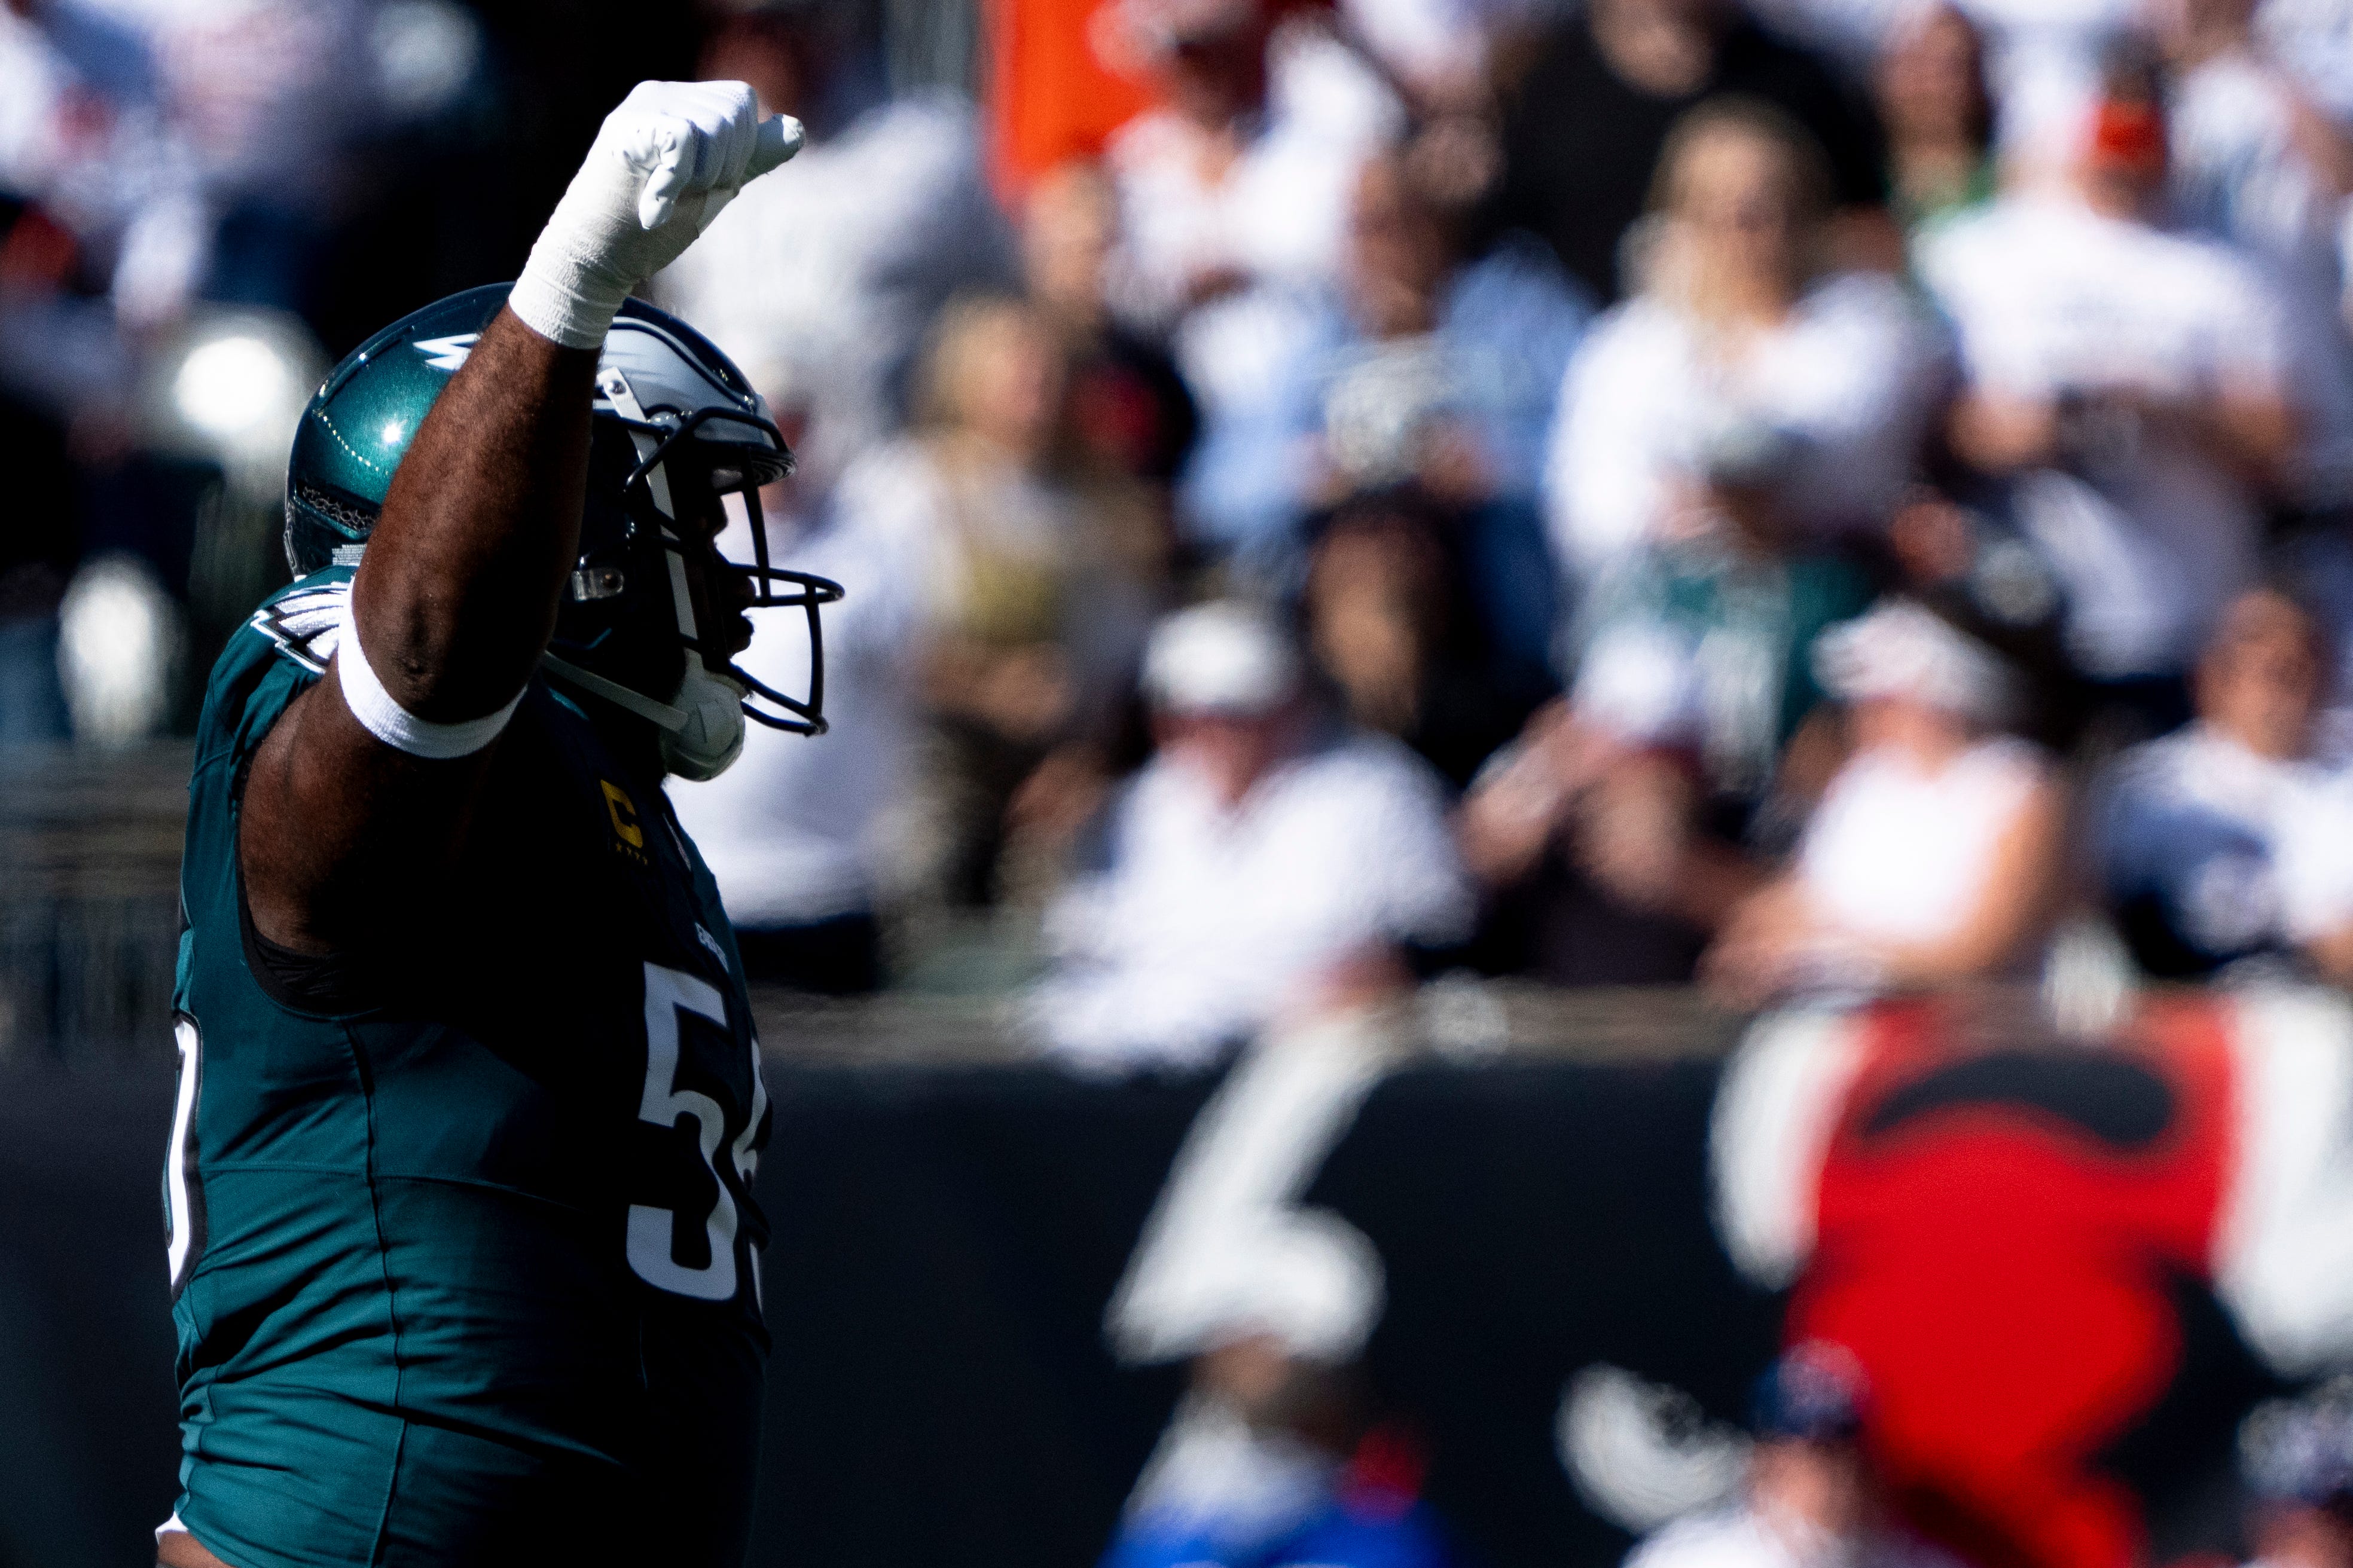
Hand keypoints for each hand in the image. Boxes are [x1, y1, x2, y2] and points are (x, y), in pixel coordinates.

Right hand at [510, 80, 802, 349]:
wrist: (598, 256)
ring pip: (715, 126)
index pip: (742, 101)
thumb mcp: (713, 186)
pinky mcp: (626, 125)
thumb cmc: (654, 225)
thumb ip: (752, 158)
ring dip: (702, 177)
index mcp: (682, 103)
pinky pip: (684, 140)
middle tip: (684, 193)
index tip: (705, 183)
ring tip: (667, 197)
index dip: (740, 149)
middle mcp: (661, 94)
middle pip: (735, 111)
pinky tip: (653, 206)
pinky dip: (676, 183)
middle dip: (725, 164)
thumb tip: (797, 129)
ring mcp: (641, 106)